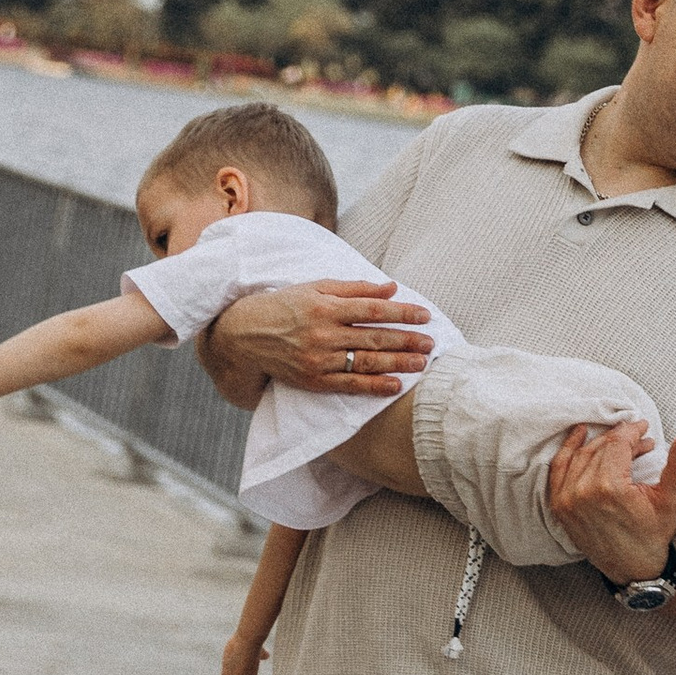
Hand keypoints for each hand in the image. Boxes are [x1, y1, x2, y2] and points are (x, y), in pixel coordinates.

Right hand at [202, 279, 434, 403]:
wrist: (244, 335)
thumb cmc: (285, 306)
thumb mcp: (316, 288)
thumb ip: (355, 288)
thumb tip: (392, 288)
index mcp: (325, 307)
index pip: (373, 310)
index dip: (402, 313)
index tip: (425, 316)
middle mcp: (323, 333)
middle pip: (374, 338)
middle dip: (407, 340)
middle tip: (432, 342)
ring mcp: (318, 359)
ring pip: (365, 362)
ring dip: (398, 363)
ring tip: (422, 362)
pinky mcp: (313, 380)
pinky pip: (349, 385)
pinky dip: (374, 386)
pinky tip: (396, 385)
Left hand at [542, 422, 675, 585]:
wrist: (633, 569)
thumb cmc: (653, 535)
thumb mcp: (670, 501)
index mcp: (611, 488)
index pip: (618, 444)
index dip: (633, 431)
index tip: (644, 427)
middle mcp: (583, 491)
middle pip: (601, 447)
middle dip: (622, 438)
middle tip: (639, 438)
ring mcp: (567, 499)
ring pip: (582, 455)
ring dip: (601, 443)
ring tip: (619, 441)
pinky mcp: (559, 506)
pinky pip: (559, 469)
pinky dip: (567, 450)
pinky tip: (579, 436)